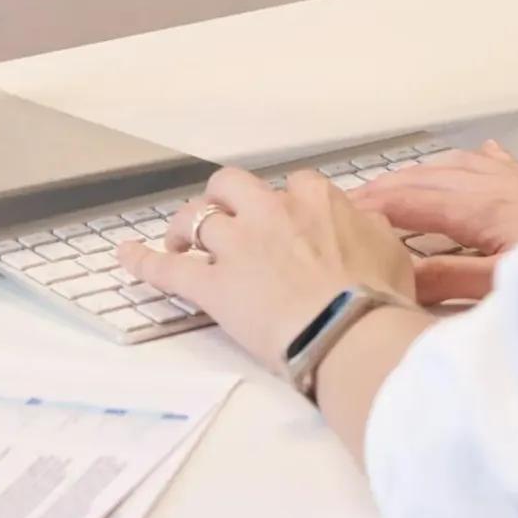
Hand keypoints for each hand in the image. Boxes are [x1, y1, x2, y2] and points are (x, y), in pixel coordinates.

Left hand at [116, 165, 419, 373]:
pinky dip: (143, 262)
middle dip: (225, 199)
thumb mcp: (392, 252)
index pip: (295, 185)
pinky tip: (125, 257)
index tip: (286, 221)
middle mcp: (272, 213)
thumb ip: (371, 229)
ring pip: (197, 218)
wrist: (351, 333)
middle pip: (232, 186)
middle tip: (225, 219)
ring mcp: (239, 247)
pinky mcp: (214, 286)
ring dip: (185, 226)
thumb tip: (367, 223)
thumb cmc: (377, 300)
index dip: (285, 204)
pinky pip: (168, 269)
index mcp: (316, 201)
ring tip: (180, 239)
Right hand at [348, 141, 517, 303]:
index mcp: (483, 207)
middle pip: (429, 177)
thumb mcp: (505, 288)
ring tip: (397, 185)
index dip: (374, 205)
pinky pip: (495, 165)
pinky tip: (475, 158)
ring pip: (458, 166)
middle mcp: (497, 186)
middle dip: (389, 186)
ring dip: (422, 174)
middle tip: (354, 201)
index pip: (413, 199)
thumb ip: (451, 280)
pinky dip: (471, 163)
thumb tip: (399, 274)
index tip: (341, 211)